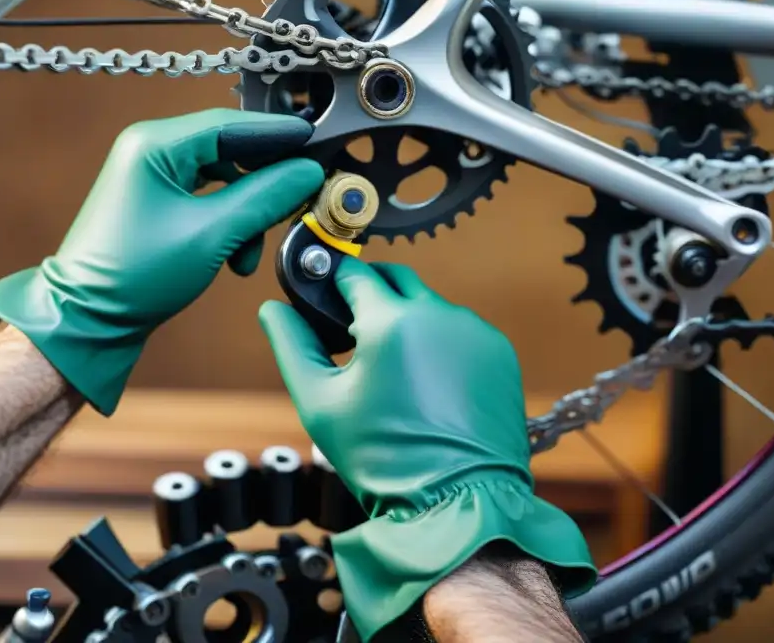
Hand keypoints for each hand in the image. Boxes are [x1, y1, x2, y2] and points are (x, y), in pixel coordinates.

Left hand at [0, 108, 323, 414]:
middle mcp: (150, 151)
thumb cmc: (135, 275)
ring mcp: (152, 177)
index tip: (315, 138)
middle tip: (298, 197)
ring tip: (250, 252)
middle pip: (229, 149)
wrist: (87, 320)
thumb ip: (264, 197)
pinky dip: (228, 225)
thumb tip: (307, 172)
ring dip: (246, 213)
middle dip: (264, 181)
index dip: (277, 133)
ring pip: (223, 178)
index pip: (230, 123)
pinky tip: (234, 259)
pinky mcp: (157, 202)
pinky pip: (208, 199)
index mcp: (154, 145)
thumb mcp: (211, 235)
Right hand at [259, 258, 595, 641]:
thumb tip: (274, 309)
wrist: (457, 502)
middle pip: (396, 278)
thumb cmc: (384, 457)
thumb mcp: (320, 402)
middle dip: (371, 292)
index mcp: (390, 321)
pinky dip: (441, 344)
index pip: (354, 272)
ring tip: (395, 371)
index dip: (332, 280)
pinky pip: (460, 331)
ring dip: (408, 320)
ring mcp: (475, 332)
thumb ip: (292, 345)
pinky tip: (429, 384)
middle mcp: (438, 314)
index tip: (323, 295)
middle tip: (353, 329)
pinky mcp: (500, 353)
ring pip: (430, 306)